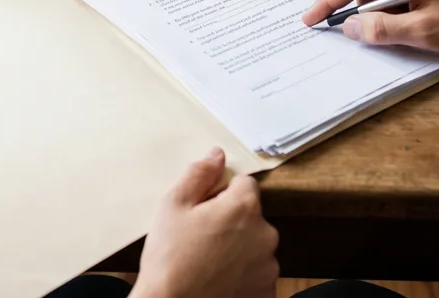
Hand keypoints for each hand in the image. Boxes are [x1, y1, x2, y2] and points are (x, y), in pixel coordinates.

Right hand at [133, 148, 278, 297]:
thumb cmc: (170, 259)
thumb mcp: (173, 205)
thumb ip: (199, 174)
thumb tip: (217, 154)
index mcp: (244, 207)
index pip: (244, 184)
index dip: (221, 195)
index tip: (203, 211)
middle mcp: (265, 234)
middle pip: (250, 216)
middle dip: (231, 222)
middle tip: (201, 238)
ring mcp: (268, 266)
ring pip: (254, 245)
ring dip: (238, 249)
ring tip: (208, 262)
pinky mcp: (266, 291)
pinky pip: (257, 273)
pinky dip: (243, 275)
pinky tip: (218, 279)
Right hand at [301, 0, 438, 52]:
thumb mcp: (424, 31)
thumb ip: (382, 29)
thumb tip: (351, 26)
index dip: (329, 2)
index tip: (310, 18)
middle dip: (347, 4)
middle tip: (327, 26)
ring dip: (371, 7)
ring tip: (361, 28)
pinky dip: (387, 3)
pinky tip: (389, 20)